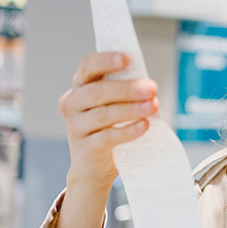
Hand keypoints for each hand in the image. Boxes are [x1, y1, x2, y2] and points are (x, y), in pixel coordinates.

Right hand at [59, 52, 157, 188]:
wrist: (94, 168)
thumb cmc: (109, 128)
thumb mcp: (114, 106)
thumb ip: (124, 93)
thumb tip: (148, 86)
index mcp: (80, 87)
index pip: (86, 67)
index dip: (104, 61)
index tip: (126, 59)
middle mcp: (72, 104)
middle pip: (96, 92)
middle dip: (126, 89)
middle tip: (151, 88)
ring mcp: (75, 128)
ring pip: (102, 114)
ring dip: (131, 109)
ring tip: (153, 106)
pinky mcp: (85, 149)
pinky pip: (107, 137)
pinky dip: (128, 130)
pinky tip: (144, 126)